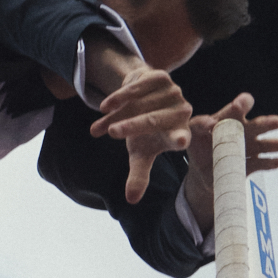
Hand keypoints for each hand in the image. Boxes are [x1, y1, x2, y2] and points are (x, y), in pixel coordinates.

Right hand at [86, 56, 194, 203]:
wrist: (141, 96)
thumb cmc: (144, 131)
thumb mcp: (140, 153)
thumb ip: (139, 175)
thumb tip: (131, 200)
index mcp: (180, 133)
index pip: (181, 137)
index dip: (180, 138)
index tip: (180, 141)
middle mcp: (181, 111)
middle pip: (154, 120)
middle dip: (132, 127)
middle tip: (112, 134)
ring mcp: (173, 92)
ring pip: (141, 105)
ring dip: (116, 117)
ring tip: (96, 131)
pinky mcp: (161, 77)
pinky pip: (137, 88)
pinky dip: (119, 97)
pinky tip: (104, 107)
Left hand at [182, 95, 277, 222]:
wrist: (201, 171)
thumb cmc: (198, 145)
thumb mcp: (192, 134)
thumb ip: (197, 125)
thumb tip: (209, 122)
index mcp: (230, 119)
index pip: (238, 108)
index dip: (241, 105)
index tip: (239, 106)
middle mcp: (244, 131)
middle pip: (257, 126)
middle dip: (266, 124)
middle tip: (277, 122)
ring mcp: (249, 149)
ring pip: (265, 145)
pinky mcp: (249, 166)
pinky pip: (260, 164)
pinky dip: (269, 164)